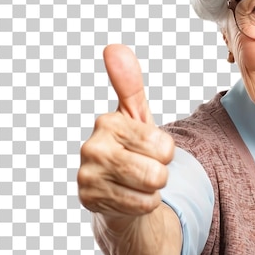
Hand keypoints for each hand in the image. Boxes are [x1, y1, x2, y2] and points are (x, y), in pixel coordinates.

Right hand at [78, 44, 174, 221]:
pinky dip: (143, 205)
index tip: (149, 151)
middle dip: (161, 173)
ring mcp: (87, 176)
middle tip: (144, 170)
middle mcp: (92, 147)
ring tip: (137, 183)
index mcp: (108, 123)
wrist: (118, 190)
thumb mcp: (137, 118)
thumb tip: (114, 48)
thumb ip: (130, 85)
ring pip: (150, 188)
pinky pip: (140, 206)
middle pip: (157, 170)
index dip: (166, 152)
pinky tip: (129, 197)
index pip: (163, 145)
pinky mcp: (89, 201)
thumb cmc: (132, 151)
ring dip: (152, 190)